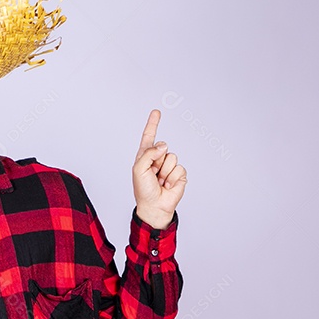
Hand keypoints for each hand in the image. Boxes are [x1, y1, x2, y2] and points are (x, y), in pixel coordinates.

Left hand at [132, 109, 185, 228]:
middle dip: (157, 161)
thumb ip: (148, 153)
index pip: (149, 137)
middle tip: (153, 174)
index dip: (153, 124)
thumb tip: (164, 145)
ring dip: (165, 171)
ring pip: (172, 157)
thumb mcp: (139, 169)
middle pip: (163, 147)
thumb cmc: (143, 190)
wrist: (154, 206)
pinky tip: (167, 186)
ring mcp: (169, 166)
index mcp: (145, 156)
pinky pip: (179, 168)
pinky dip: (172, 178)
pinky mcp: (179, 174)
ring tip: (160, 181)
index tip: (156, 112)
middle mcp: (157, 159)